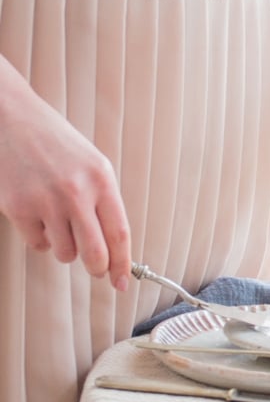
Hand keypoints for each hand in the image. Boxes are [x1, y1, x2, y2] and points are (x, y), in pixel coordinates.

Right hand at [0, 77, 131, 289]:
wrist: (13, 119)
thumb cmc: (57, 144)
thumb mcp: (93, 165)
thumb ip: (103, 201)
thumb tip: (113, 245)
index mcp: (102, 180)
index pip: (119, 234)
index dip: (123, 263)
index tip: (123, 282)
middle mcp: (76, 193)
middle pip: (95, 253)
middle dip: (98, 269)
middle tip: (97, 270)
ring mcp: (45, 202)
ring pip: (65, 253)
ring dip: (66, 249)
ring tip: (62, 224)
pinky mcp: (18, 208)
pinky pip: (38, 244)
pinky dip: (42, 239)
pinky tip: (40, 217)